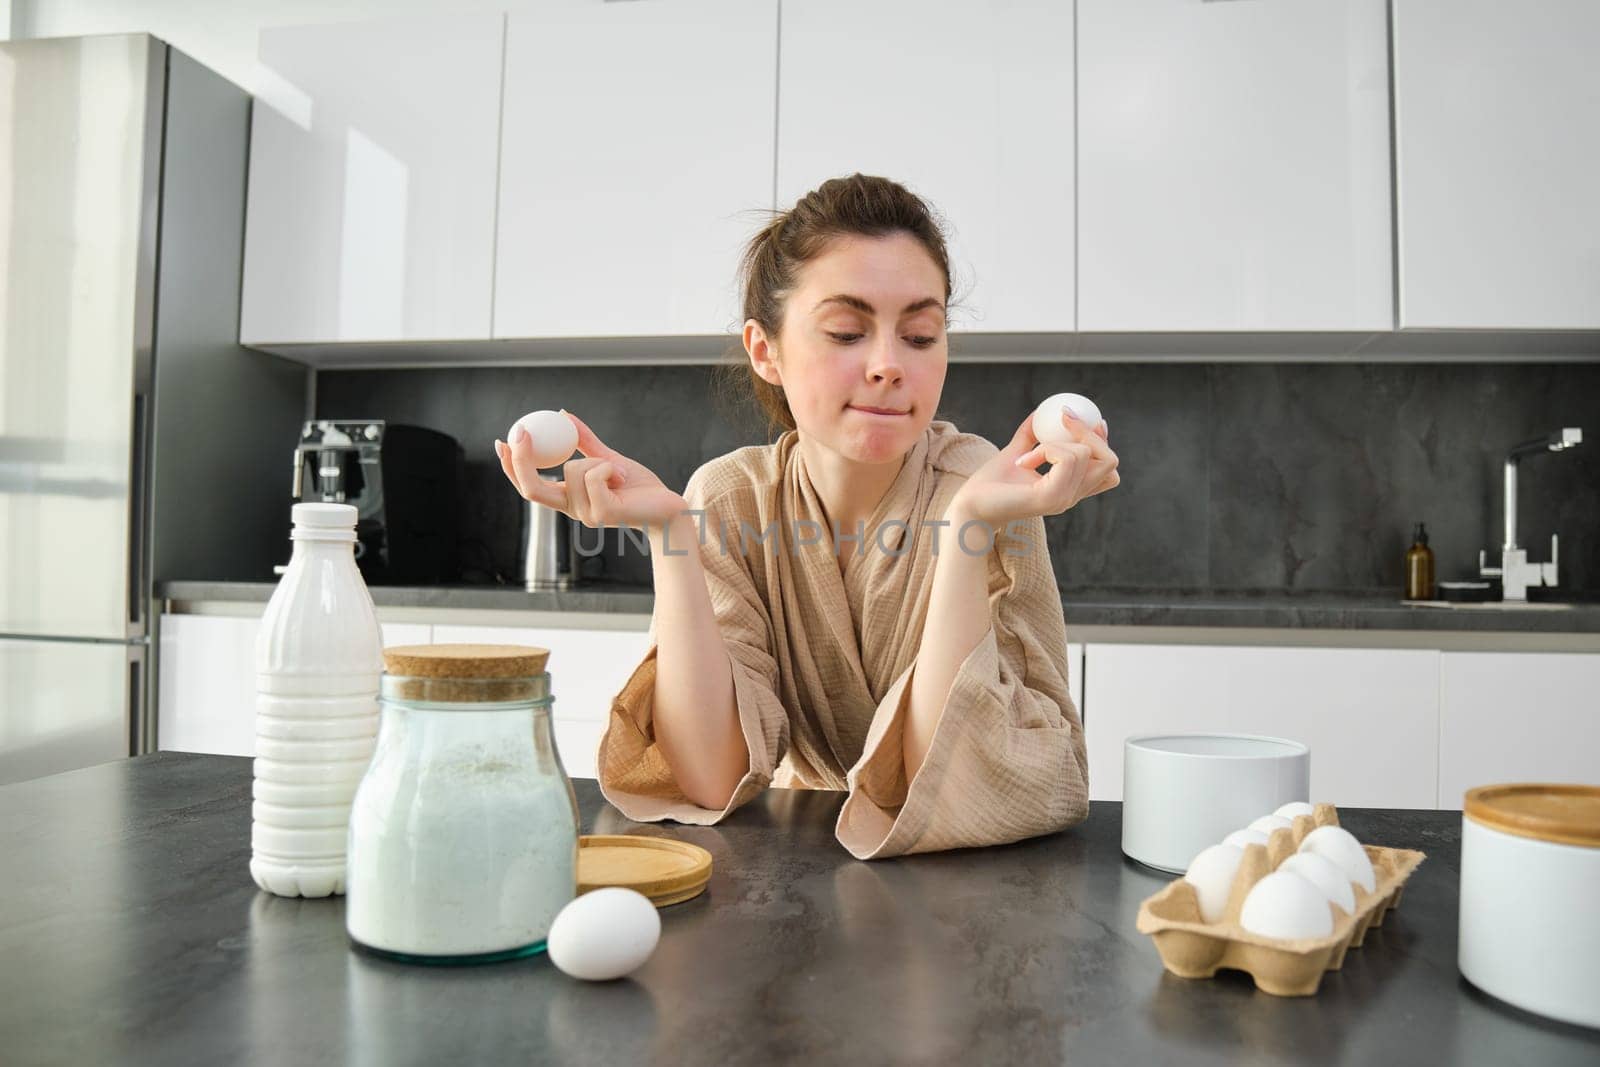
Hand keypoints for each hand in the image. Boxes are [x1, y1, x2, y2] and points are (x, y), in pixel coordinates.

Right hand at [495, 411, 686, 530]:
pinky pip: (593, 475)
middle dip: (520, 460)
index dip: (511, 466)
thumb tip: (561, 415)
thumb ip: (585, 442)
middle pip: (532, 488)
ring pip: (573, 470)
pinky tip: (622, 478)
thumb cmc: (639, 487)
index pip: (529, 486)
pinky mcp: (603, 513)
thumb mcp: (608, 459)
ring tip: (618, 473)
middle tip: (521, 432)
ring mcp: (586, 514)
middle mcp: (573, 510)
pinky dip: (608, 467)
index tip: (501, 440)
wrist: (668, 507)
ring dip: (597, 461)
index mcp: (569, 499)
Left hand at [950, 408, 1119, 526]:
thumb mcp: (1015, 453)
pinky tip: (1023, 461)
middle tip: (1064, 418)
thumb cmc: (990, 485)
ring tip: (1028, 454)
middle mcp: (1072, 496)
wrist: (970, 507)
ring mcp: (1064, 499)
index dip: (1104, 443)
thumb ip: (1030, 436)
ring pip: (1085, 454)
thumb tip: (1040, 412)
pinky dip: (1046, 450)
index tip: (1091, 420)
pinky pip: (1066, 458)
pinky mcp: (1051, 497)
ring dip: (1056, 442)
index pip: (1108, 470)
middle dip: (1091, 434)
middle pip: (1110, 461)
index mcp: (1069, 489)